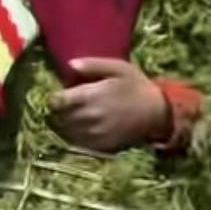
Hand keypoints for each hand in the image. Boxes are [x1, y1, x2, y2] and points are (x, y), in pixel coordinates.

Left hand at [49, 58, 169, 152]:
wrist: (157, 111)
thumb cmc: (136, 85)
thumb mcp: (118, 67)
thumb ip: (93, 65)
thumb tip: (70, 64)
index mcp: (90, 96)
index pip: (57, 101)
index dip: (53, 98)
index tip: (56, 95)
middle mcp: (90, 116)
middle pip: (60, 116)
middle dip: (59, 110)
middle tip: (66, 105)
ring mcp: (95, 132)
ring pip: (67, 130)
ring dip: (66, 123)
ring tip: (74, 115)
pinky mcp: (101, 144)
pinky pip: (79, 142)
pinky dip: (76, 135)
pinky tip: (84, 127)